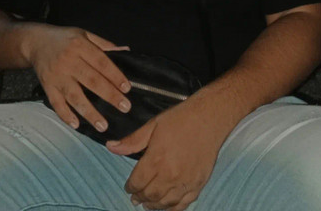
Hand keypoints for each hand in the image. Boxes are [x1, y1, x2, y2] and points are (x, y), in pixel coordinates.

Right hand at [24, 25, 131, 132]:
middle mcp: (68, 61)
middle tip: (125, 107)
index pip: (101, 62)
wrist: (35, 41)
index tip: (127, 88)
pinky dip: (66, 115)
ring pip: (75, 96)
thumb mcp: (85, 34)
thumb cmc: (65, 39)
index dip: (115, 76)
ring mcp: (57, 75)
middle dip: (109, 95)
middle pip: (92, 80)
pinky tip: (77, 125)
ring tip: (103, 125)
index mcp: (80, 45)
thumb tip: (125, 51)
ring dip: (90, 112)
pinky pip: (56, 103)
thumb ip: (105, 44)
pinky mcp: (47, 86)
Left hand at [106, 97, 226, 210]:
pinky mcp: (198, 184)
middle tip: (135, 197)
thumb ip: (132, 141)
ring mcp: (185, 182)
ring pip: (165, 203)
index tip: (128, 186)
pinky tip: (167, 206)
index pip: (137, 182)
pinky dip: (172, 208)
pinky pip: (183, 204)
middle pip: (150, 195)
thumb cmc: (180, 119)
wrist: (209, 117)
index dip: (130, 186)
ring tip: (148, 203)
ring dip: (154, 205)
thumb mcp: (153, 125)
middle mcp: (170, 175)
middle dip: (140, 197)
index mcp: (156, 159)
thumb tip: (111, 147)